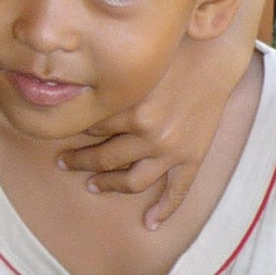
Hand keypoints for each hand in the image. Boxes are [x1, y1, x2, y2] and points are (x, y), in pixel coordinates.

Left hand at [60, 0, 261, 229]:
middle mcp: (148, 135)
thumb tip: (77, 93)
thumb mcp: (136, 66)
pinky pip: (176, 192)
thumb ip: (111, 85)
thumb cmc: (173, 52)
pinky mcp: (191, 158)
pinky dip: (162, 210)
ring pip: (131, 180)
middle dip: (79, 161)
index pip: (92, 129)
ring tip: (92, 185)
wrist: (215, 56)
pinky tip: (149, 223)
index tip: (60, 134)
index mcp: (131, 110)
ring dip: (108, 185)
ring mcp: (171, 151)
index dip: (74, 132)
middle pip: (104, 157)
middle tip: (62, 162)